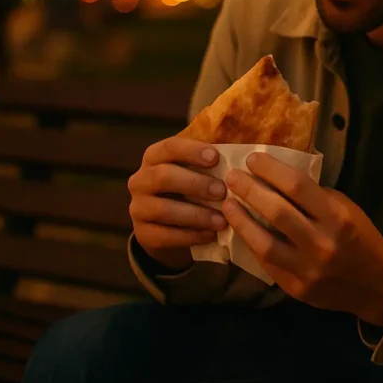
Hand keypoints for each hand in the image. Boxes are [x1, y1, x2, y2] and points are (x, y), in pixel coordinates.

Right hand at [128, 136, 228, 271]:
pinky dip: (191, 235)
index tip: (216, 158)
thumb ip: (211, 161)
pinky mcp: (142, 233)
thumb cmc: (190, 190)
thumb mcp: (196, 172)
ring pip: (163, 209)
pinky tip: (211, 235)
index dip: (192, 151)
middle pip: (163, 176)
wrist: (168, 227)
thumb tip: (245, 151)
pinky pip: (165, 235)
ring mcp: (138, 207)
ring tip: (222, 220)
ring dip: (196, 214)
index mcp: (155, 157)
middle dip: (195, 184)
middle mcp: (140, 180)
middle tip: (222, 192)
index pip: (169, 147)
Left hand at [223, 153, 382, 325]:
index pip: (297, 186)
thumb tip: (277, 179)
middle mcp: (321, 243)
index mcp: (337, 217)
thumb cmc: (361, 237)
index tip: (252, 159)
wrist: (377, 285)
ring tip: (226, 204)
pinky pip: (266, 263)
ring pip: (264, 242)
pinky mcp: (295, 288)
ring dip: (241, 220)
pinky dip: (251, 244)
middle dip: (249, 190)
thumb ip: (315, 197)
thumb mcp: (346, 209)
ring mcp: (307, 269)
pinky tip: (240, 230)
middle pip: (276, 212)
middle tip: (231, 177)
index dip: (271, 170)